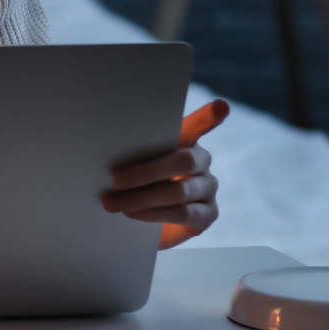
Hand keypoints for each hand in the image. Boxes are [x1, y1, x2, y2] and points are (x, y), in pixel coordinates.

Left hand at [104, 99, 228, 249]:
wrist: (142, 223)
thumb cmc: (134, 184)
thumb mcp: (130, 165)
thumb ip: (131, 153)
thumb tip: (108, 148)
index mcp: (184, 141)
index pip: (197, 126)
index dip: (208, 117)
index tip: (220, 106)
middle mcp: (201, 161)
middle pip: (184, 161)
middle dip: (146, 172)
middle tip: (115, 180)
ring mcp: (208, 187)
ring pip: (179, 190)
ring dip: (142, 198)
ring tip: (113, 203)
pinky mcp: (208, 213)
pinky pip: (182, 213)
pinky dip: (153, 213)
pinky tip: (133, 214)